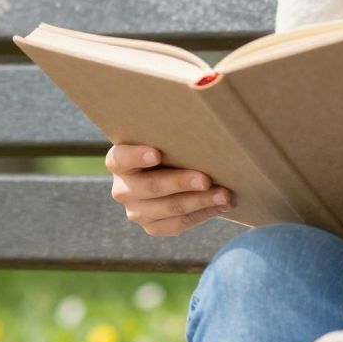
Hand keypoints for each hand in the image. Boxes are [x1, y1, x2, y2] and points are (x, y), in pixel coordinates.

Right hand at [106, 143, 234, 236]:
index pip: (120, 158)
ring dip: (199, 202)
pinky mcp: (152, 226)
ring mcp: (136, 211)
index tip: (156, 154)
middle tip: (205, 179)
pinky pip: (177, 224)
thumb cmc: (171, 146)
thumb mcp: (164, 137)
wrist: (174, 171)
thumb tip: (201, 115)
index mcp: (118, 161)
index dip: (136, 156)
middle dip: (181, 183)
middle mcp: (122, 189)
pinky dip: (202, 214)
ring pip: (168, 209)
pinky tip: (220, 206)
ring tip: (224, 195)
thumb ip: (172, 132)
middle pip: (150, 187)